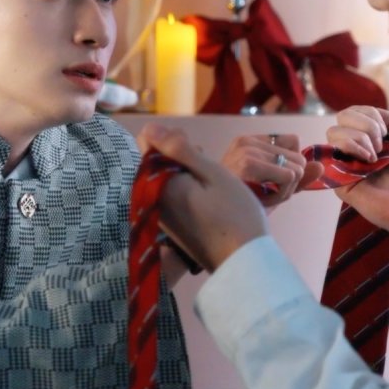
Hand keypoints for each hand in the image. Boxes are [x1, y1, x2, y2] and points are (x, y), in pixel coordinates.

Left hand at [138, 124, 268, 271]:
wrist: (242, 262)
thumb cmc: (235, 214)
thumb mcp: (211, 173)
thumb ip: (178, 149)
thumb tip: (151, 127)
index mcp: (158, 182)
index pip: (145, 140)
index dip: (170, 137)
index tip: (195, 150)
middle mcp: (151, 199)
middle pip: (153, 159)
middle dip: (176, 155)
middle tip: (205, 168)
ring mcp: (158, 215)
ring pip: (162, 177)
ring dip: (181, 173)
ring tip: (208, 184)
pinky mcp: (168, 227)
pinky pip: (168, 196)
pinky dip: (184, 191)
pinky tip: (206, 199)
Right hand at [220, 133, 322, 210]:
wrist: (217, 224)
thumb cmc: (243, 207)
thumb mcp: (273, 189)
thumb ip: (298, 177)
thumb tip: (321, 166)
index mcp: (249, 141)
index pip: (294, 142)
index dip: (291, 166)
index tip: (271, 182)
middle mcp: (246, 140)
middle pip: (299, 157)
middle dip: (290, 182)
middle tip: (266, 194)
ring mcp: (246, 150)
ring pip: (297, 168)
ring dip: (286, 190)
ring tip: (262, 197)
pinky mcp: (248, 163)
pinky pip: (289, 176)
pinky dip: (282, 194)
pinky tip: (261, 199)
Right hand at [325, 106, 388, 266]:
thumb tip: (373, 112)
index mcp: (374, 142)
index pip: (356, 113)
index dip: (371, 114)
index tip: (387, 132)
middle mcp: (358, 152)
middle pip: (342, 117)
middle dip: (365, 123)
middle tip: (381, 144)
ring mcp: (347, 166)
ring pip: (334, 132)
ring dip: (359, 136)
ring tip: (375, 156)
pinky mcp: (339, 181)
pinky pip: (332, 152)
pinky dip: (351, 146)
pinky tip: (368, 161)